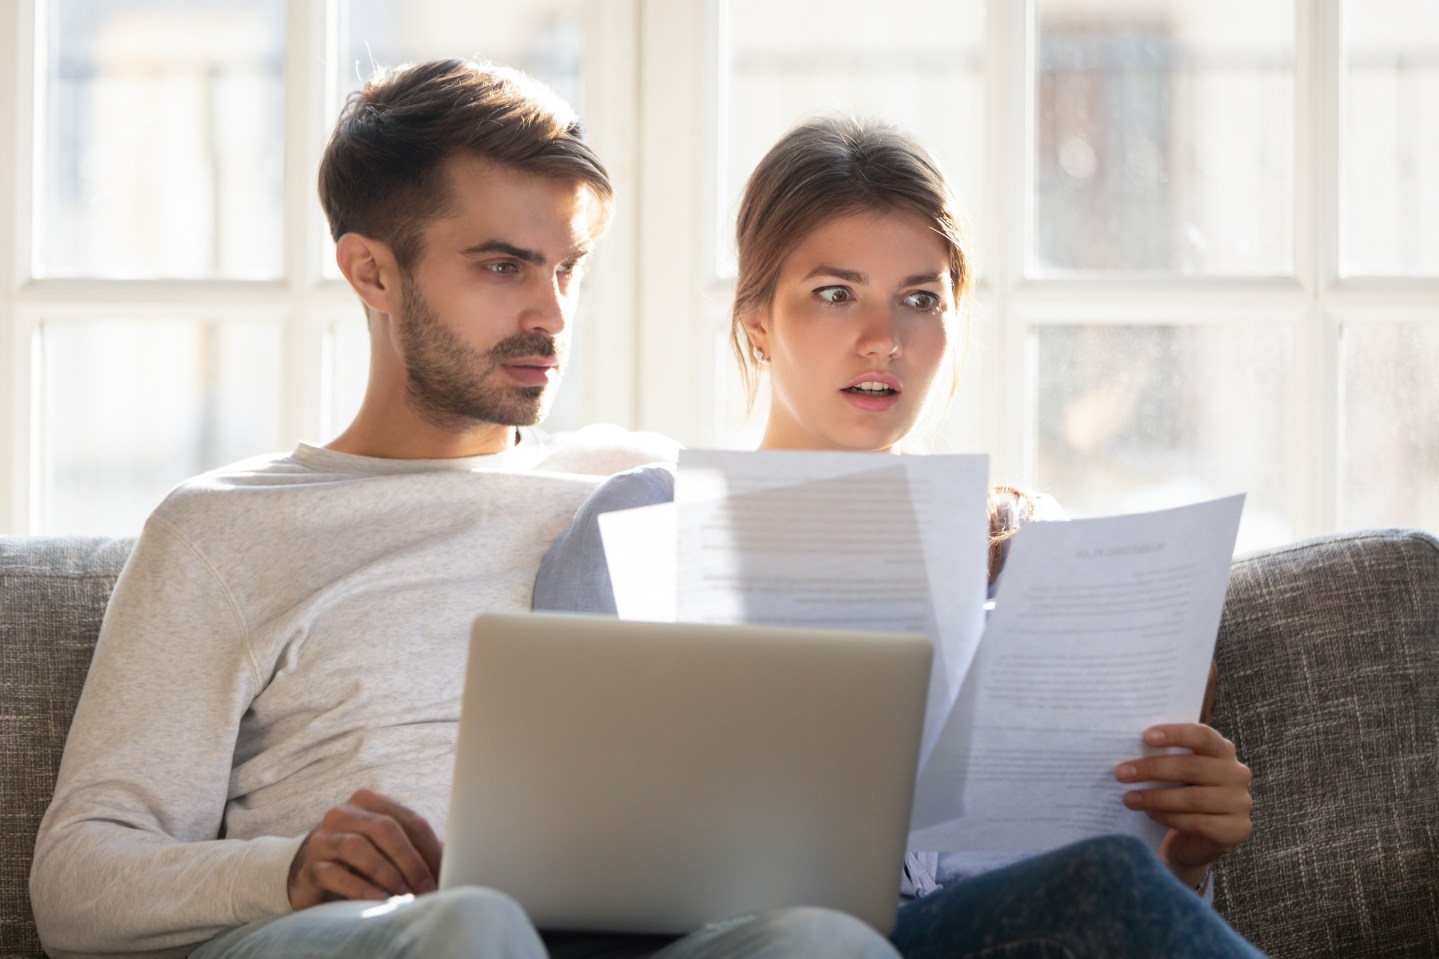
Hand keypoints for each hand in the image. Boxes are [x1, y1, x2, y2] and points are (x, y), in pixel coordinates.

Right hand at [287, 788, 443, 908]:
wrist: (312, 873)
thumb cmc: (361, 859)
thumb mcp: (386, 847)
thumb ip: (414, 847)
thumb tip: (454, 862)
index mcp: (369, 801)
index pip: (409, 819)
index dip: (429, 847)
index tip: (444, 873)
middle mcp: (343, 812)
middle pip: (385, 828)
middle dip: (410, 860)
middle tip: (425, 888)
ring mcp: (323, 837)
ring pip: (358, 847)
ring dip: (386, 873)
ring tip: (403, 894)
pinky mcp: (309, 865)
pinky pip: (334, 873)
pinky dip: (359, 887)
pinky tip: (377, 900)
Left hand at [1114, 723, 1251, 887]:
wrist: (1196, 838)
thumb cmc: (1182, 794)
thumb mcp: (1176, 772)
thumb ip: (1165, 757)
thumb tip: (1129, 746)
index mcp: (1223, 751)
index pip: (1203, 736)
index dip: (1176, 734)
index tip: (1146, 736)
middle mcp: (1237, 774)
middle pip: (1192, 767)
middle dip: (1153, 769)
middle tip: (1122, 773)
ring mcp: (1240, 803)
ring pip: (1194, 798)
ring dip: (1156, 798)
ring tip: (1129, 798)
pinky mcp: (1237, 830)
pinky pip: (1198, 823)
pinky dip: (1169, 818)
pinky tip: (1150, 814)